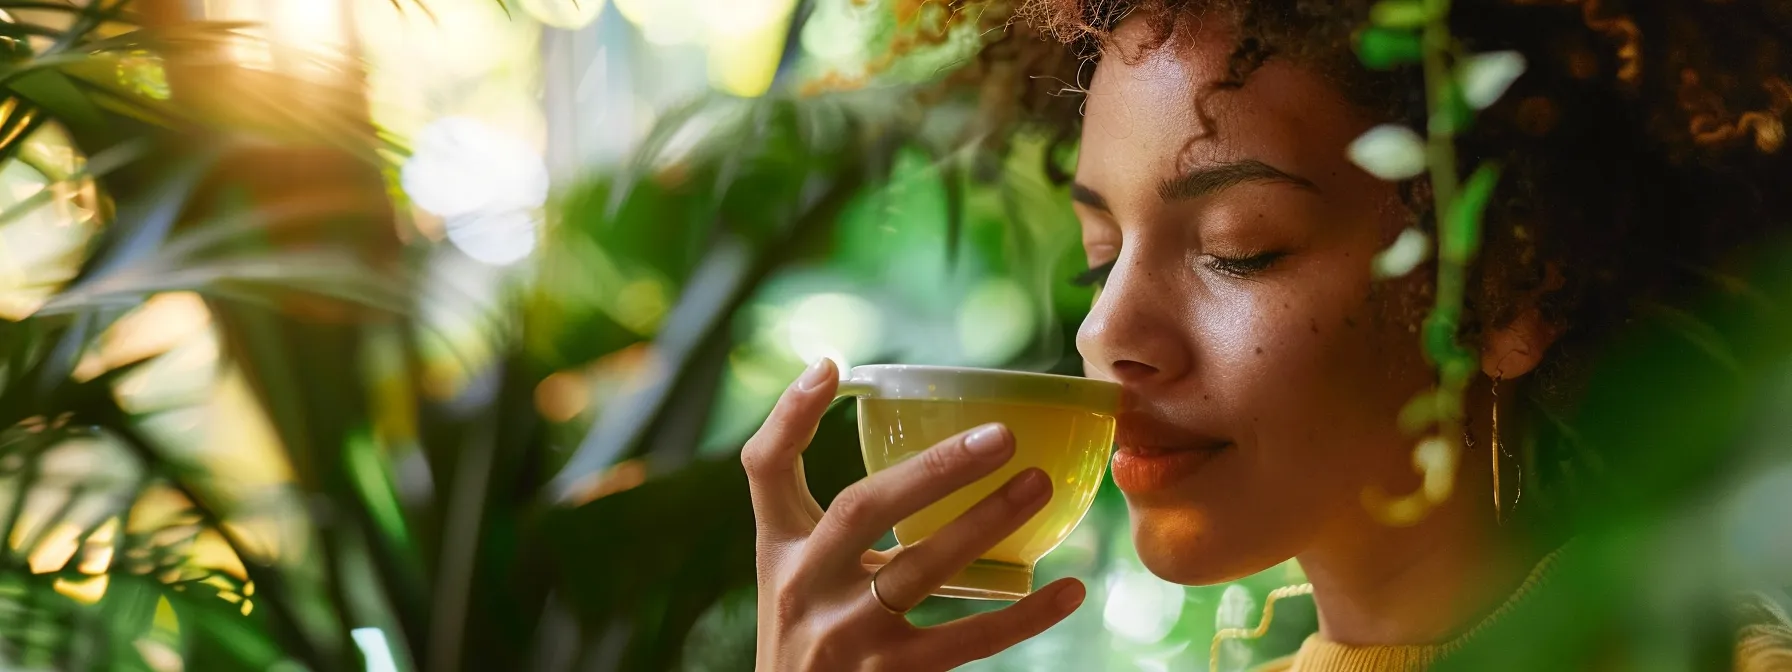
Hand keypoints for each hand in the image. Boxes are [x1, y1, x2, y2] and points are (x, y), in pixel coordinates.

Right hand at [742, 358, 1086, 670]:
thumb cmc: (810, 634)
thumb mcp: (801, 573)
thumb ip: (833, 519)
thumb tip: (903, 439)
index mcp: (779, 548)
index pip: (765, 468)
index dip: (790, 415)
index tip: (832, 367)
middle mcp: (804, 586)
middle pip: (860, 510)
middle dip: (930, 470)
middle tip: (1002, 435)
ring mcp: (846, 635)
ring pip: (920, 570)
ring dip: (984, 524)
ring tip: (1040, 484)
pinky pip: (965, 641)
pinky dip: (1021, 618)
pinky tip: (1068, 590)